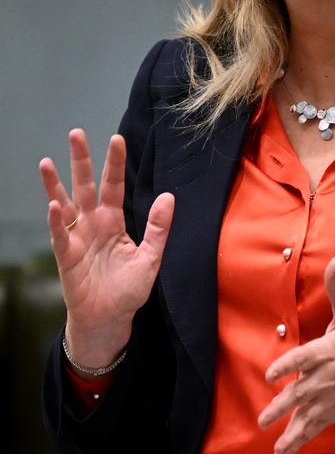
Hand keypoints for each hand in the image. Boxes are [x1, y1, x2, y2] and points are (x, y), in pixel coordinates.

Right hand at [39, 128, 173, 365]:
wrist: (110, 320)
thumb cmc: (128, 290)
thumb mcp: (151, 258)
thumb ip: (158, 228)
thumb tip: (168, 197)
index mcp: (114, 221)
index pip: (114, 185)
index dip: (115, 163)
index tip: (116, 139)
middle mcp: (92, 224)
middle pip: (85, 186)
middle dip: (80, 161)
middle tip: (76, 133)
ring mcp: (77, 238)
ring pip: (65, 205)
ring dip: (55, 184)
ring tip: (46, 162)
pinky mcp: (67, 257)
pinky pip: (60, 236)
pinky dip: (55, 221)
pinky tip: (53, 205)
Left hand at [258, 256, 334, 453]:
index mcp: (327, 352)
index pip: (304, 359)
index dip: (287, 366)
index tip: (271, 374)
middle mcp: (326, 378)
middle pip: (301, 393)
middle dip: (282, 406)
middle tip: (264, 416)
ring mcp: (328, 399)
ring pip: (304, 417)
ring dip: (288, 431)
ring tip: (271, 443)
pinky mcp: (331, 414)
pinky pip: (311, 431)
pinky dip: (296, 445)